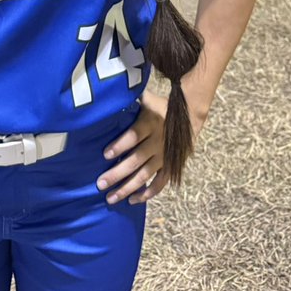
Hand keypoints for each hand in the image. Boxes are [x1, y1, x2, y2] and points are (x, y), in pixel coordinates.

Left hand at [97, 90, 169, 204]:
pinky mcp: (170, 166)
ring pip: (145, 175)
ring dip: (128, 188)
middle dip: (117, 173)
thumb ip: (131, 96)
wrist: (191, 115)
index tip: (105, 155)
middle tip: (100, 184)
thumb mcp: (147, 98)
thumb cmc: (160, 106)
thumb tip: (112, 90)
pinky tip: (133, 200)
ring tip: (110, 198)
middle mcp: (158, 142)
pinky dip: (148, 193)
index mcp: (150, 123)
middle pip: (136, 160)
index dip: (120, 146)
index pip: (134, 136)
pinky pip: (160, 183)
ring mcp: (164, 157)